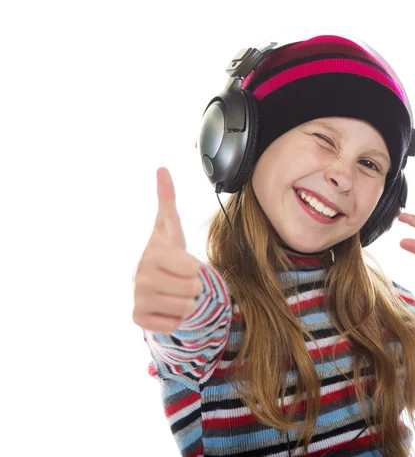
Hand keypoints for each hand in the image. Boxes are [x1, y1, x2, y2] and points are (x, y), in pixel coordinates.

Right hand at [132, 167, 203, 333]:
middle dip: (193, 287)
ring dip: (187, 302)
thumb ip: (167, 199)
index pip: (195, 270)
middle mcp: (141, 276)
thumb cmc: (167, 252)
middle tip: (180, 279)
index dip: (197, 268)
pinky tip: (166, 305)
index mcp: (154, 253)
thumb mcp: (170, 227)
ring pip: (186, 309)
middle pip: (193, 290)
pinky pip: (174, 324)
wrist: (152, 280)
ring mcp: (138, 298)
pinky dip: (175, 318)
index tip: (184, 263)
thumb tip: (162, 168)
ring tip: (175, 291)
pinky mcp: (138, 319)